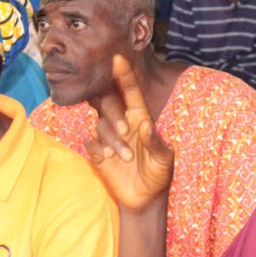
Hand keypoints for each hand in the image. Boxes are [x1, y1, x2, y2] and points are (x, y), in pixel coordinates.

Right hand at [86, 55, 173, 210]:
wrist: (145, 198)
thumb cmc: (159, 173)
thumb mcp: (164, 159)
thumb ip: (155, 142)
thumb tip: (144, 125)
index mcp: (140, 118)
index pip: (130, 92)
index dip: (124, 75)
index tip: (117, 58)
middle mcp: (123, 123)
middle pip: (109, 105)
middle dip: (115, 116)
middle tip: (126, 132)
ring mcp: (109, 137)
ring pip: (100, 125)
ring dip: (112, 140)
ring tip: (125, 158)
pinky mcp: (98, 152)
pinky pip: (91, 141)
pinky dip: (98, 147)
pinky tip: (108, 158)